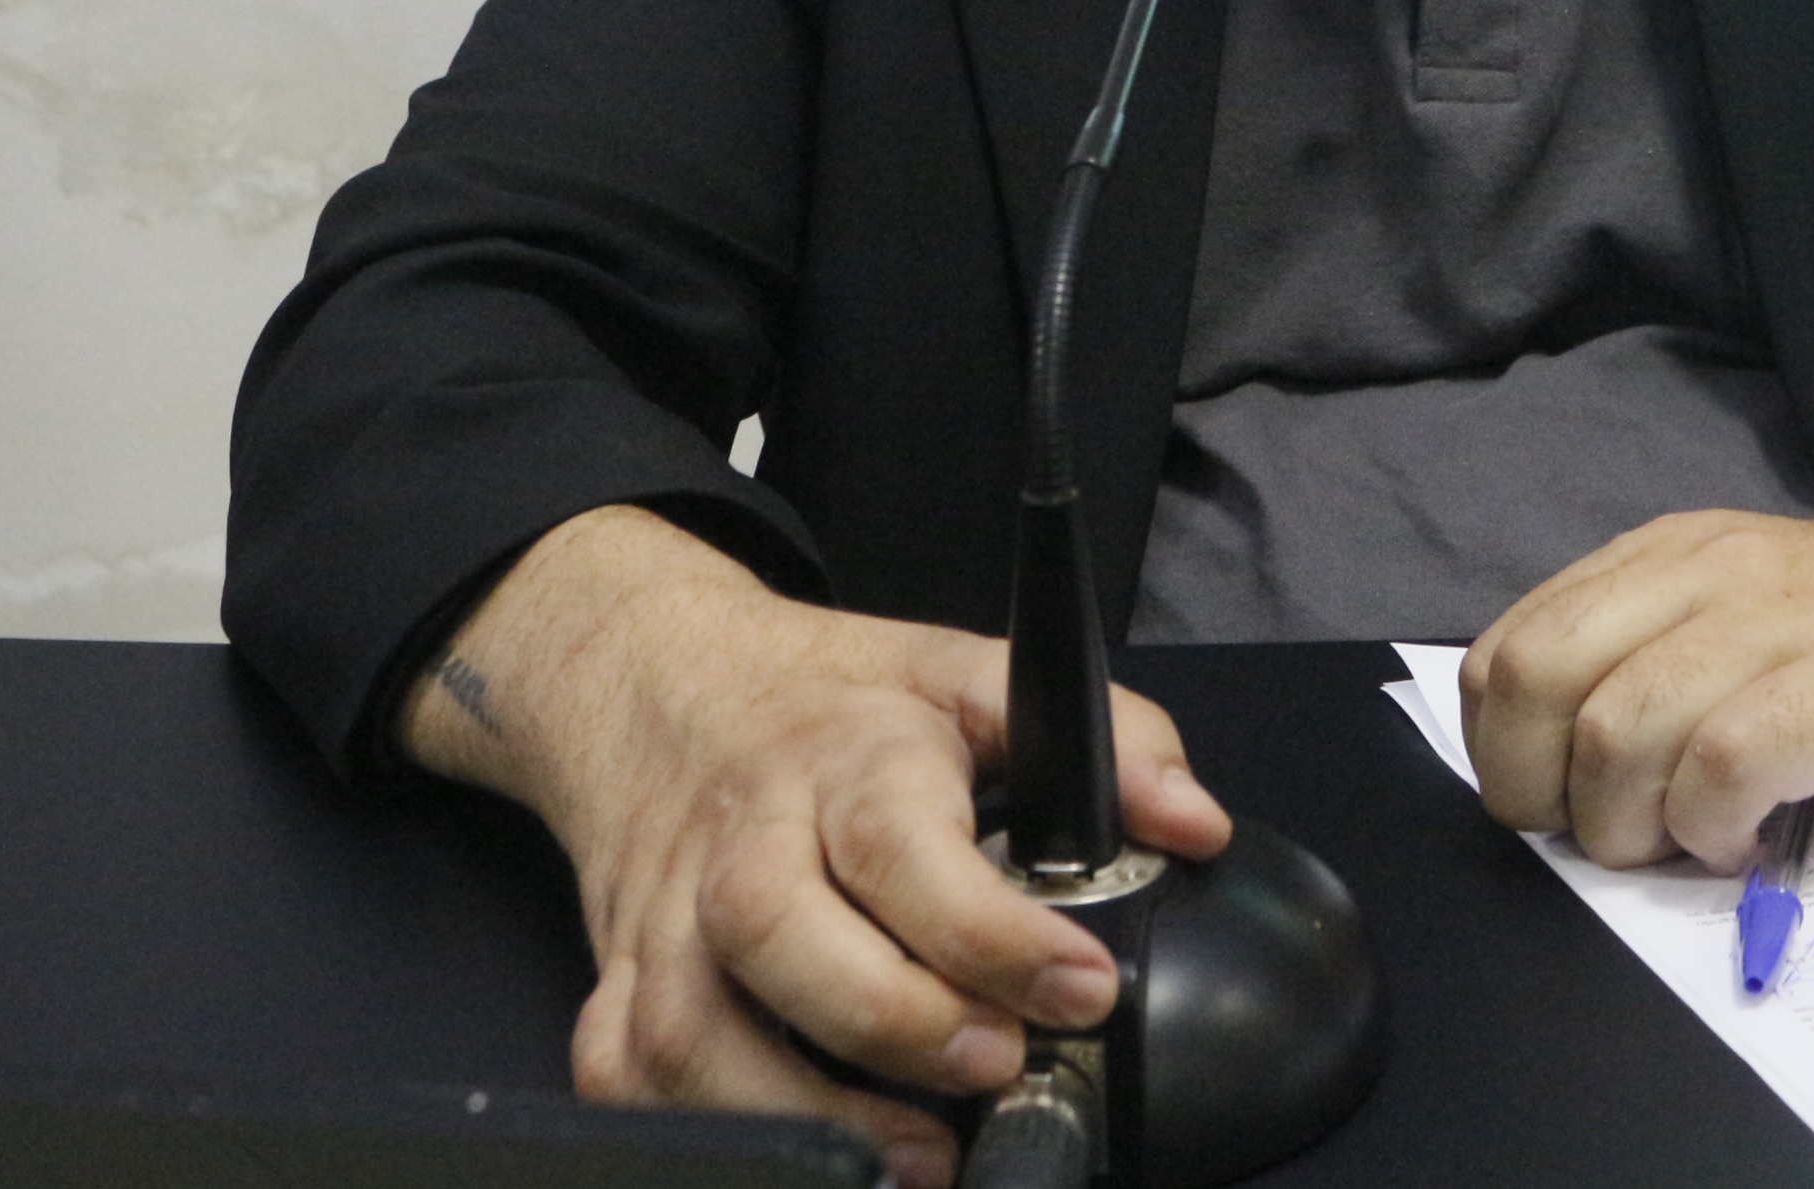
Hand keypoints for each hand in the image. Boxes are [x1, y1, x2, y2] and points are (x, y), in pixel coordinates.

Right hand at [402, 505, 1232, 1187]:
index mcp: (842, 752)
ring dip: (796, 1110)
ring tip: (917, 1155)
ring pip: (686, 1024)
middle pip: (773, 928)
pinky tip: (799, 1158)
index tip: (1085, 988)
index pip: (903, 842)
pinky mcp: (620, 974)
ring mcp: (667, 912)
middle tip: (996, 1067)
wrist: (658, 676)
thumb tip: (1193, 824)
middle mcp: (742, 833)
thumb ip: (1103, 735)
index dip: (993, 932)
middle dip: (889, 1018)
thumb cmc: (836, 696)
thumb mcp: (972, 674)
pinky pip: (622, 1071)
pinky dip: (696, 1130)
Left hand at [1460, 445, 1813, 870]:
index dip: (1507, 757)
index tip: (1562, 812)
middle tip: (1621, 843)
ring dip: (1637, 826)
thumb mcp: (1742, 617)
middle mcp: (1710, 573)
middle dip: (1553, 799)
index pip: (1509, 654)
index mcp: (1667, 558)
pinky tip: (1753, 842)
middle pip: (1544, 688)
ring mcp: (1789, 620)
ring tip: (1697, 844)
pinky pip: (1732, 759)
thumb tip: (1545, 777)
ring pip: (1623, 728)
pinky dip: (1718, 826)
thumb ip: (1650, 665)